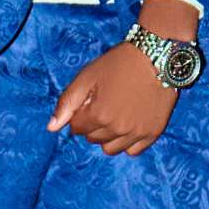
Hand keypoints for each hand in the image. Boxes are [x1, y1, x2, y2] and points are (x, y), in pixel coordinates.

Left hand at [47, 42, 174, 155]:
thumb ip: (67, 103)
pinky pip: (132, 151)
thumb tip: (51, 128)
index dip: (80, 113)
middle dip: (93, 125)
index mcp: (98, 114)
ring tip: (116, 116)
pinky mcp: (153, 133)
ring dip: (108, 136)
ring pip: (111, 149)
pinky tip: (129, 125)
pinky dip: (127, 142)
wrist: (156, 57)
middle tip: (104, 104)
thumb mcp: (87, 77)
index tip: (90, 100)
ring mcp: (137, 133)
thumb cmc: (119, 64)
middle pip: (93, 139)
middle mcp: (117, 128)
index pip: (76, 128)